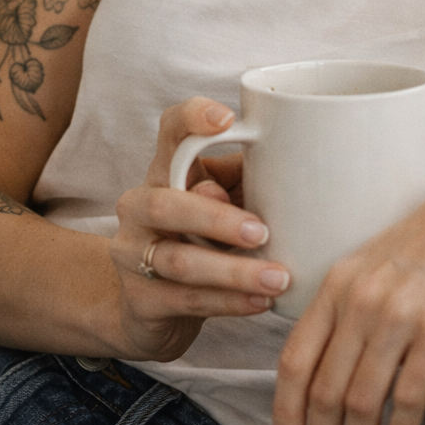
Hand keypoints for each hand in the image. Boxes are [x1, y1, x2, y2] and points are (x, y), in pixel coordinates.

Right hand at [110, 97, 290, 361]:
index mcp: (165, 170)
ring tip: (277, 278)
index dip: (193, 118)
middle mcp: (140, 206)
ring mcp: (133, 254)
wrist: (152, 307)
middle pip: (167, 203)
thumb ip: (245, 181)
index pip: (170, 129)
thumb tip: (291, 168)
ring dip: (234, 271)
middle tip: (263, 232)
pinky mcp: (140, 301)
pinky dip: (229, 302)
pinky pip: (186, 300)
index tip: (228, 119)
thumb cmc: (201, 238)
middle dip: (217, 218)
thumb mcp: (223, 201)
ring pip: (180, 260)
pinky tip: (260, 302)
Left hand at [273, 149, 424, 424]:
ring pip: (361, 402)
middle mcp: (360, 299)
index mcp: (339, 281)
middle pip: (323, 391)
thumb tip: (332, 362)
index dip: (285, 410)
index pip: (293, 359)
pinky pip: (408, 397)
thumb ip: (352, 304)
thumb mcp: (378, 260)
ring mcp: (398, 314)